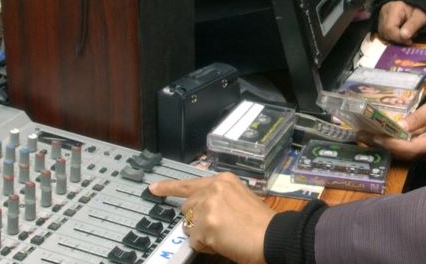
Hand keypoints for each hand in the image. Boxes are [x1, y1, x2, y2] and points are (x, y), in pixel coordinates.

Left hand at [150, 172, 275, 263]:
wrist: (272, 235)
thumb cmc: (261, 222)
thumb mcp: (240, 198)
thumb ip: (219, 198)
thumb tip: (199, 211)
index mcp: (222, 180)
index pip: (189, 183)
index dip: (168, 187)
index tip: (153, 188)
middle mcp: (212, 188)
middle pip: (186, 207)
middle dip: (196, 221)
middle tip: (216, 229)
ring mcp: (207, 206)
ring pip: (189, 226)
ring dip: (202, 234)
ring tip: (224, 235)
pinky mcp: (205, 225)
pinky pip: (195, 241)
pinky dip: (206, 246)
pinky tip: (223, 242)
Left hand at [367, 99, 425, 160]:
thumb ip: (417, 118)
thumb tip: (399, 126)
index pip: (410, 148)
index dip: (392, 144)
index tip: (376, 136)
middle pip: (403, 153)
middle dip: (381, 144)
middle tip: (362, 135)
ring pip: (403, 153)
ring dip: (384, 145)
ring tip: (365, 136)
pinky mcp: (424, 150)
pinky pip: (406, 149)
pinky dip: (392, 143)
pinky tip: (378, 136)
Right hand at [377, 1, 425, 43]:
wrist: (416, 7)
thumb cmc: (419, 11)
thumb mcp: (421, 17)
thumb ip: (413, 25)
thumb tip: (404, 36)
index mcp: (394, 8)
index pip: (389, 28)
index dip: (398, 37)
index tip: (410, 41)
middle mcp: (384, 12)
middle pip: (385, 33)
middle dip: (398, 39)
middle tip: (410, 37)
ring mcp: (381, 19)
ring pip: (384, 36)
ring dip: (396, 40)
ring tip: (406, 34)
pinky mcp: (381, 25)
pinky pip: (384, 36)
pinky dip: (393, 39)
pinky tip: (401, 35)